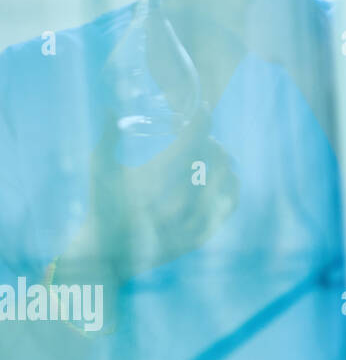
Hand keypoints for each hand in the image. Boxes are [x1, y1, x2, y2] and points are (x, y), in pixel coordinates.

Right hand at [58, 110, 239, 291]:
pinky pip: (228, 206)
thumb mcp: (100, 172)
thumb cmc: (103, 206)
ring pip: (224, 183)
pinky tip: (224, 175)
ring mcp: (190, 225)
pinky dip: (230, 185)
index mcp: (150, 185)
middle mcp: (173, 207)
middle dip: (210, 141)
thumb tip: (109, 105)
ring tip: (214, 152)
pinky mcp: (201, 238)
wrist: (107, 254)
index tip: (203, 108)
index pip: (187, 146)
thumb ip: (107, 138)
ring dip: (222, 161)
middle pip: (210, 162)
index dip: (199, 123)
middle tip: (204, 135)